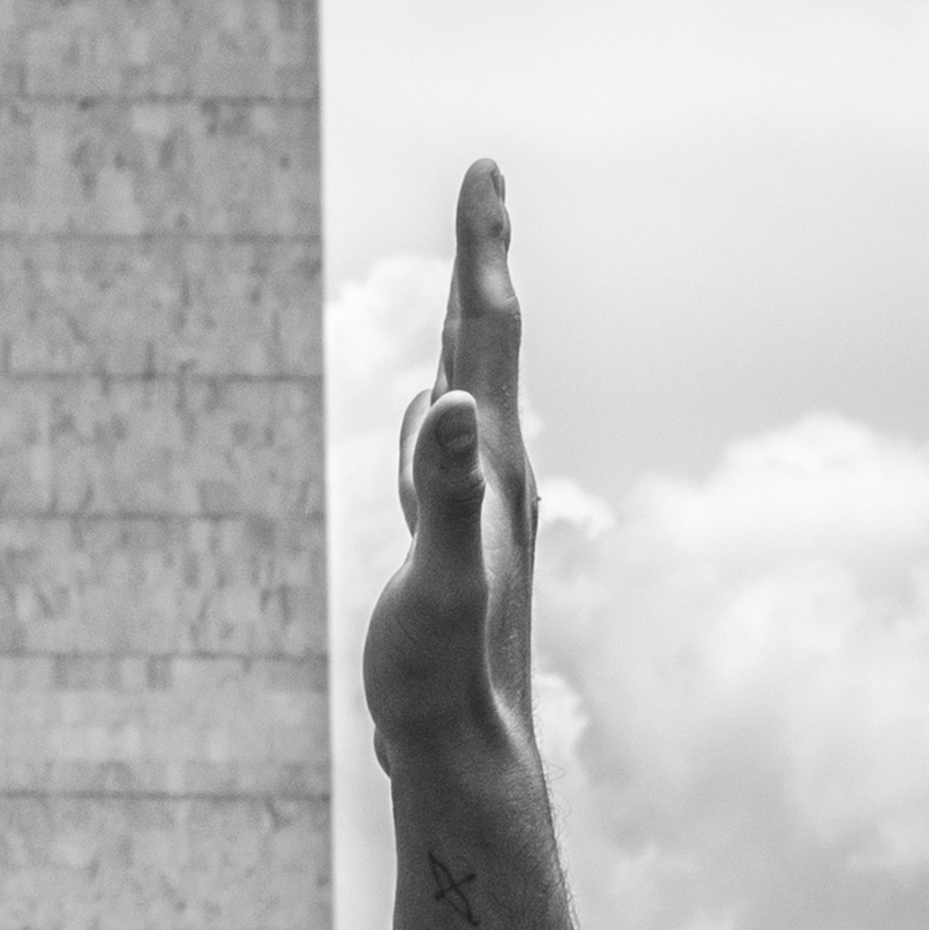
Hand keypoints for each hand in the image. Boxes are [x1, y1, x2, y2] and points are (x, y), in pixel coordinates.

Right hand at [364, 161, 536, 774]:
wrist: (467, 762)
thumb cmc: (444, 678)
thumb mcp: (434, 579)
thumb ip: (441, 491)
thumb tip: (446, 404)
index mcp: (489, 465)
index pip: (485, 334)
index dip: (481, 248)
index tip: (486, 167)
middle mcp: (495, 477)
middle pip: (485, 348)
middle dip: (478, 264)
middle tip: (484, 191)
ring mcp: (480, 514)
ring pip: (468, 397)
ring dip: (464, 330)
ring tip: (467, 281)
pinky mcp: (458, 551)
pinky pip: (446, 452)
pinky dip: (437, 408)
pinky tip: (433, 418)